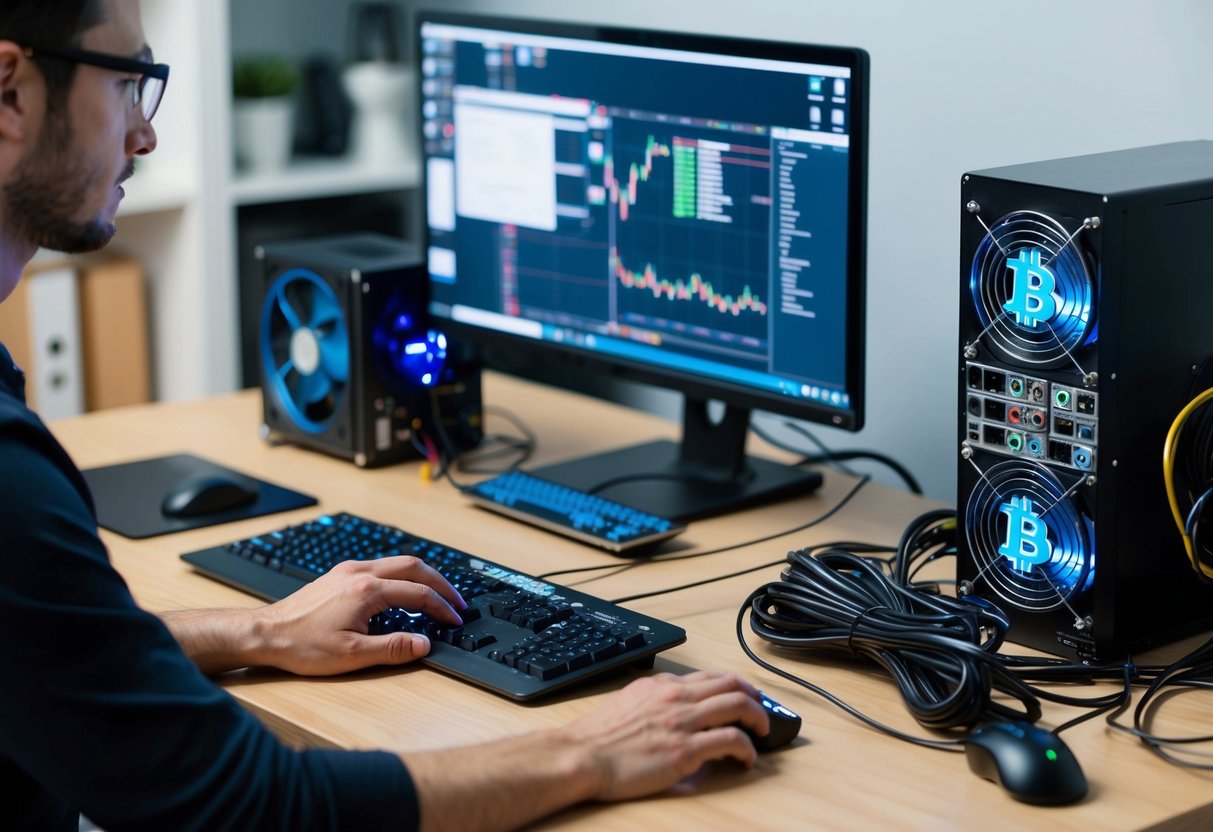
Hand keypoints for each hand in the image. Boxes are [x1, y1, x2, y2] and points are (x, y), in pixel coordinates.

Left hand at [250, 555, 465, 675]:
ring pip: (398, 562)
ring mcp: (348, 570)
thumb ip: (394, 648)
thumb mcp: (353, 655)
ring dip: (422, 576)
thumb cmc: (302, 645)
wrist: (265, 633)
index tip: (454, 619)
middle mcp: (360, 573)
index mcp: (368, 590)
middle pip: (414, 566)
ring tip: (436, 594)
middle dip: (440, 583)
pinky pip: (381, 566)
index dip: (442, 607)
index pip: (418, 594)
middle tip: (456, 601)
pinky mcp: (339, 575)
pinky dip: (402, 575)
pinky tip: (403, 590)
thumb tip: (425, 644)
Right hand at [566, 669, 768, 801]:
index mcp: (662, 685)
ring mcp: (683, 722)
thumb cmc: (598, 737)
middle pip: (731, 685)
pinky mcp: (686, 749)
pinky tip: (746, 759)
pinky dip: (747, 748)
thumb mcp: (629, 701)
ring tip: (762, 732)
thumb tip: (672, 708)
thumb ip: (655, 700)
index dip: (735, 685)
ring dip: (758, 718)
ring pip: (737, 706)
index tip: (744, 694)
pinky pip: (731, 741)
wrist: (582, 755)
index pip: (710, 676)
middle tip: (761, 711)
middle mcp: (676, 697)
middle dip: (754, 697)